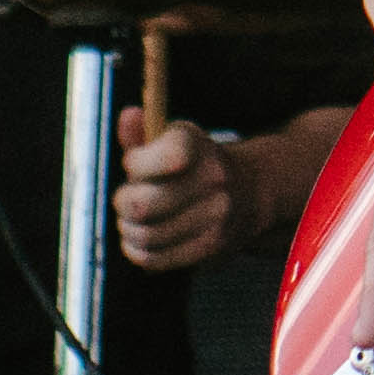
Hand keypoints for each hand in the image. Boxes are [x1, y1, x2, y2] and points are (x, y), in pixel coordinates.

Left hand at [120, 99, 361, 272]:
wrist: (249, 191)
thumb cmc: (195, 165)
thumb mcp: (172, 140)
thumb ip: (142, 133)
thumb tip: (128, 116)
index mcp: (197, 145)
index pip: (164, 155)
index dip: (136, 163)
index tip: (134, 163)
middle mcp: (212, 177)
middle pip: (143, 204)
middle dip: (124, 203)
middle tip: (125, 200)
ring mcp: (216, 214)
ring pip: (146, 235)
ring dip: (129, 230)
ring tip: (133, 222)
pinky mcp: (212, 245)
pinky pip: (157, 258)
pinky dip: (138, 252)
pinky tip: (141, 241)